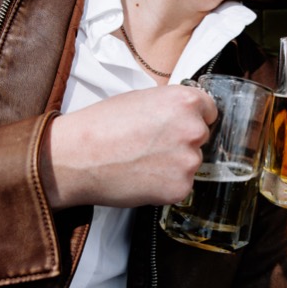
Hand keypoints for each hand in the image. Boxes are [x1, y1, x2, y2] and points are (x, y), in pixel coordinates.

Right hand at [45, 84, 215, 207]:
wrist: (76, 157)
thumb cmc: (100, 125)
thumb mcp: (140, 99)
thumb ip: (169, 107)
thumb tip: (182, 116)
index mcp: (185, 101)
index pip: (209, 110)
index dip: (191, 117)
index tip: (176, 125)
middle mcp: (193, 130)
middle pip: (201, 138)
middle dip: (181, 142)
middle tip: (150, 146)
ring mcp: (188, 161)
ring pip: (190, 163)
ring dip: (172, 165)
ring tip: (141, 163)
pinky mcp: (180, 188)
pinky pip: (180, 186)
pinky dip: (164, 185)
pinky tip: (141, 177)